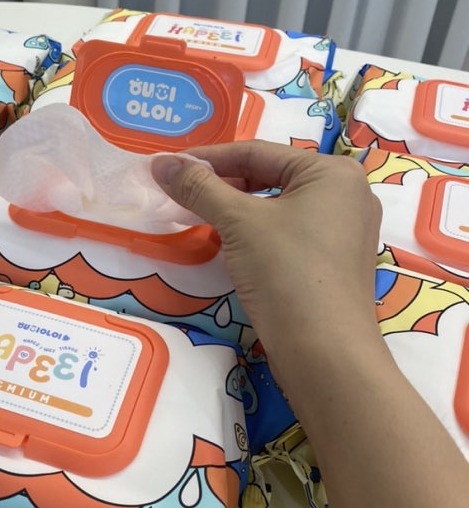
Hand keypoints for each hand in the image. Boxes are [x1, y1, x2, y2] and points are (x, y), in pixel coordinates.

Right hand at [151, 141, 382, 393]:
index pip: (257, 152)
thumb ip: (198, 187)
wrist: (325, 355)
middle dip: (221, 185)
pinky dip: (256, 233)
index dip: (207, 158)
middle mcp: (347, 194)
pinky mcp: (335, 262)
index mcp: (332, 172)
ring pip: (277, 207)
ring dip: (234, 210)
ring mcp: (345, 231)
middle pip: (269, 177)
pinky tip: (227, 244)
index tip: (167, 166)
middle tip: (177, 194)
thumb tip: (160, 162)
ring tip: (195, 217)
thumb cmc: (287, 273)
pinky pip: (289, 232)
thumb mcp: (238, 223)